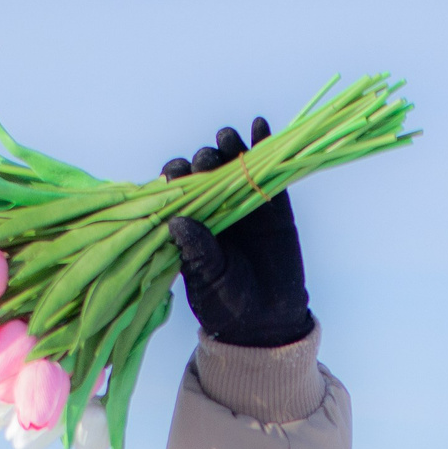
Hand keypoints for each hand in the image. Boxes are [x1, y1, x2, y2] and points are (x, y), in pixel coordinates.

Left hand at [160, 119, 313, 348]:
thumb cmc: (226, 303)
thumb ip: (197, 252)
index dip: (175, 177)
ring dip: (227, 147)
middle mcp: (214, 208)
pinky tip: (259, 126)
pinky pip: (269, 171)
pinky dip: (263, 145)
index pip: (177, 189)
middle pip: (204, 171)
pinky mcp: (273, 206)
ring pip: (233, 165)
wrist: (265, 322)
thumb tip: (177, 221)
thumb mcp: (207, 281)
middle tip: (204, 162)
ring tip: (225, 139)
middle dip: (202, 161)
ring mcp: (244, 204)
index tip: (174, 173)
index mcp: (190, 222)